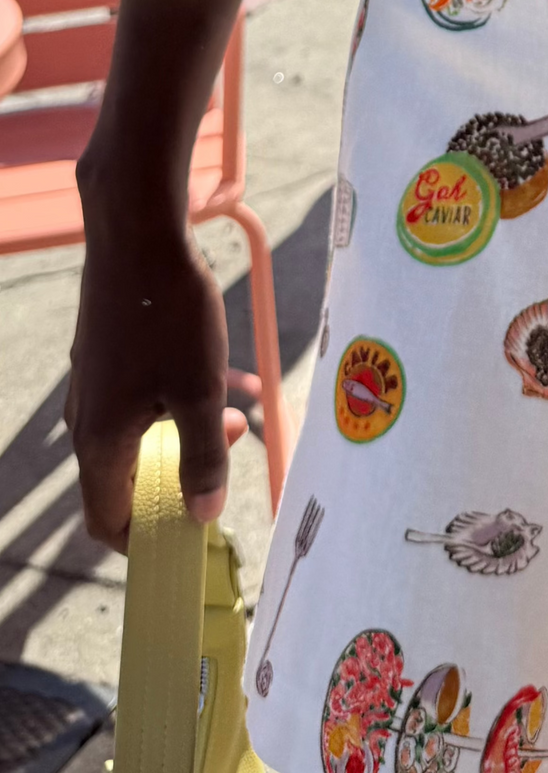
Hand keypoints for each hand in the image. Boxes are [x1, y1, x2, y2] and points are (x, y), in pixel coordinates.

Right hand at [67, 197, 247, 552]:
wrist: (136, 233)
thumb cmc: (168, 314)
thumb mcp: (199, 392)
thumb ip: (203, 458)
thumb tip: (204, 515)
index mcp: (100, 441)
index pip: (105, 520)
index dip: (144, 539)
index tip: (189, 533)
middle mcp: (86, 418)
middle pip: (128, 476)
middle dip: (184, 472)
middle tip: (233, 441)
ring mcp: (94, 383)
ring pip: (142, 431)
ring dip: (189, 429)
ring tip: (237, 406)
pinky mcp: (106, 354)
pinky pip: (143, 395)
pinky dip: (179, 395)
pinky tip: (223, 371)